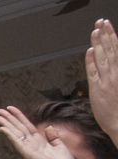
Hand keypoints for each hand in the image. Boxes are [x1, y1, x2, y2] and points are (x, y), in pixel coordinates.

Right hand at [0, 106, 76, 158]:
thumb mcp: (60, 146)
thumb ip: (54, 137)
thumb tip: (49, 127)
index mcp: (39, 141)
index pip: (27, 125)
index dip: (19, 116)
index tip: (11, 109)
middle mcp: (31, 143)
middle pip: (18, 127)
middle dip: (8, 118)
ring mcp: (27, 147)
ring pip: (15, 132)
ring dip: (5, 123)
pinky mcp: (26, 152)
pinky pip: (16, 140)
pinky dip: (9, 134)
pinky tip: (2, 127)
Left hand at [87, 19, 117, 139]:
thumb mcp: (117, 85)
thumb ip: (114, 71)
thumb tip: (110, 61)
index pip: (116, 49)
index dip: (111, 36)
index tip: (106, 25)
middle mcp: (115, 74)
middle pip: (110, 50)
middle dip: (105, 34)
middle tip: (100, 21)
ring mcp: (107, 81)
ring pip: (102, 58)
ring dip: (98, 43)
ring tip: (95, 30)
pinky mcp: (97, 90)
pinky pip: (94, 73)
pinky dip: (91, 61)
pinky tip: (90, 51)